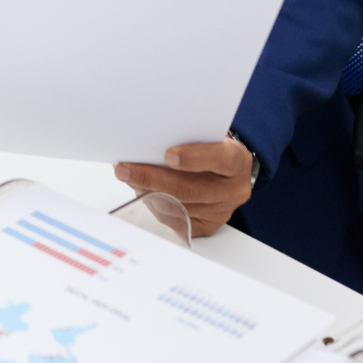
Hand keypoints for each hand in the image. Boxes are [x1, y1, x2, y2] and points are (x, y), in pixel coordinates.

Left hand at [113, 135, 253, 237]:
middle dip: (152, 178)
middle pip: (190, 189)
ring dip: (147, 193)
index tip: (167, 155)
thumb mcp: (209, 136)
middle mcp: (232, 190)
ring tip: (128, 179)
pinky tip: (143, 194)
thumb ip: (188, 137)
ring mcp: (221, 212)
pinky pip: (176, 221)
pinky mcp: (207, 226)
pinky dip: (156, 207)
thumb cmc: (214, 149)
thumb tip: (148, 142)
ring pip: (179, 207)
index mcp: (237, 161)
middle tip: (125, 170)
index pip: (219, 160)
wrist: (231, 174)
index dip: (192, 158)